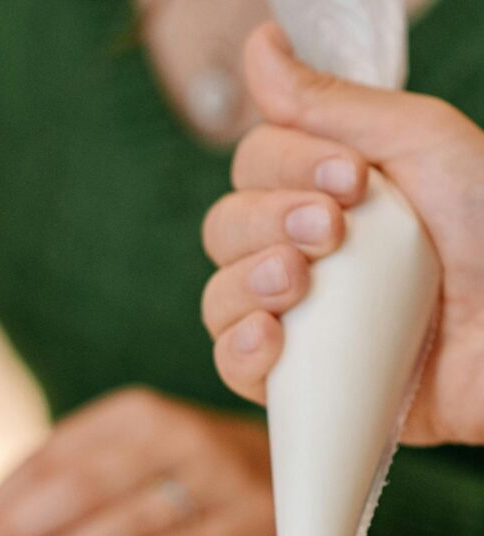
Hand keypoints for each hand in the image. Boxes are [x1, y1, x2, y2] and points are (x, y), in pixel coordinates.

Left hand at [0, 388, 275, 535]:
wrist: (306, 460)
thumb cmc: (190, 473)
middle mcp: (172, 434)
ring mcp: (218, 474)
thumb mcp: (131, 459)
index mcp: (131, 415)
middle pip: (84, 485)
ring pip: (132, 515)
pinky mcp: (257, 517)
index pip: (53, 458)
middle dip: (18, 528)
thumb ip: (58, 489)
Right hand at [201, 23, 483, 445]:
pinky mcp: (302, 382)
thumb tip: (260, 46)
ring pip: (220, 296)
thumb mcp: (422, 147)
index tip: (352, 182)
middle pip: (226, 229)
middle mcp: (305, 255)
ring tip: (295, 285)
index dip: (284, 167)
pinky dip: (237, 349)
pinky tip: (268, 338)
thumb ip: (334, 103)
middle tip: (329, 233)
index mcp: (327, 196)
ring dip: (245, 283)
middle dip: (265, 223)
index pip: (256, 167)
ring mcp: (301, 322)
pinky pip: (234, 366)